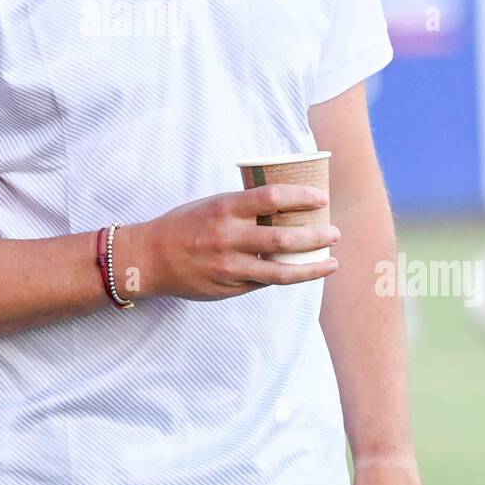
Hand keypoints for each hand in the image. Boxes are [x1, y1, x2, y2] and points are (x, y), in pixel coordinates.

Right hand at [118, 183, 339, 300]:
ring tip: (331, 262)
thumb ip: (244, 208)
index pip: (272, 197)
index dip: (301, 197)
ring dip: (311, 266)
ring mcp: (230, 266)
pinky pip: (265, 282)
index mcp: (225, 209)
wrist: (150, 258)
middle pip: (284, 236)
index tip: (321, 198)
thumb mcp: (212, 205)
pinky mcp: (229, 287)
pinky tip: (302, 273)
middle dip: (316, 235)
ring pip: (281, 270)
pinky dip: (287, 277)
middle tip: (335, 232)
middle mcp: (229, 237)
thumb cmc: (184, 226)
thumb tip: (284, 206)